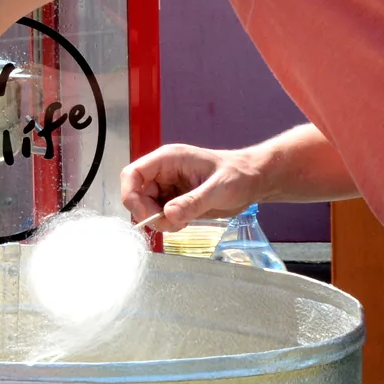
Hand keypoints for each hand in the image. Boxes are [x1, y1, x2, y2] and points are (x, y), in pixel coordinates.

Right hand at [123, 142, 271, 231]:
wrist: (253, 181)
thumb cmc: (239, 176)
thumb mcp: (219, 189)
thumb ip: (193, 201)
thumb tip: (168, 215)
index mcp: (168, 160)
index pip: (132, 174)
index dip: (131, 195)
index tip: (147, 216)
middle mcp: (163, 173)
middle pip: (137, 194)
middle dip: (148, 213)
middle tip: (171, 224)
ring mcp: (168, 187)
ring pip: (146, 207)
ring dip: (159, 221)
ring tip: (182, 224)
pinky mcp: (175, 201)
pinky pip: (159, 214)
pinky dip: (167, 223)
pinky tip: (184, 223)